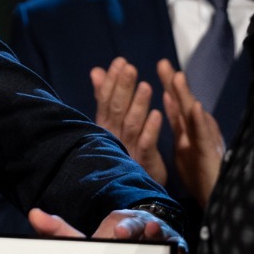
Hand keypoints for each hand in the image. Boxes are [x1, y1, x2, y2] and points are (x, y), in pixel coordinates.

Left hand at [28, 207, 186, 253]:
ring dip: (162, 235)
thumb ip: (58, 230)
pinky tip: (179, 252)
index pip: (121, 225)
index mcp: (118, 223)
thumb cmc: (107, 241)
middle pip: (142, 227)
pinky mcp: (169, 245)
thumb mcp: (82, 238)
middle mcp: (138, 226)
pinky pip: (176, 245)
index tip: (119, 232)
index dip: (123, 228)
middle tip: (139, 232)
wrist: (136, 240)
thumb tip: (34, 214)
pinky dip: (178, 247)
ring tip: (162, 235)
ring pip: (160, 234)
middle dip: (140, 230)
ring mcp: (155, 236)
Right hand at [90, 57, 165, 184]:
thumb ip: (104, 97)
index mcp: (106, 127)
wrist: (132, 191)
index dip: (112, 81)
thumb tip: (96, 71)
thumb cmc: (124, 151)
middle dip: (123, 88)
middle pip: (117, 110)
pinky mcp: (143, 163)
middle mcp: (114, 137)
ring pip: (131, 125)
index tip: (120, 61)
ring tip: (146, 86)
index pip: (106, 100)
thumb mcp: (112, 123)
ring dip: (138, 105)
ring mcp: (127, 151)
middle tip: (130, 68)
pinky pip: (146, 145)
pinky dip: (150, 130)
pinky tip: (157, 115)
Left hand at [158, 60, 224, 204]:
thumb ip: (179, 122)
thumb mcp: (184, 146)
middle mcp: (199, 133)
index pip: (178, 105)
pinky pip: (203, 137)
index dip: (170, 86)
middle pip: (185, 104)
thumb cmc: (202, 175)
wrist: (219, 199)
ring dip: (186, 96)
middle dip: (175, 83)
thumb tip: (169, 99)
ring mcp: (205, 143)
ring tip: (177, 77)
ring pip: (194, 116)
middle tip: (163, 63)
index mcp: (189, 132)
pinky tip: (196, 108)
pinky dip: (200, 122)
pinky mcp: (209, 155)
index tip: (162, 66)